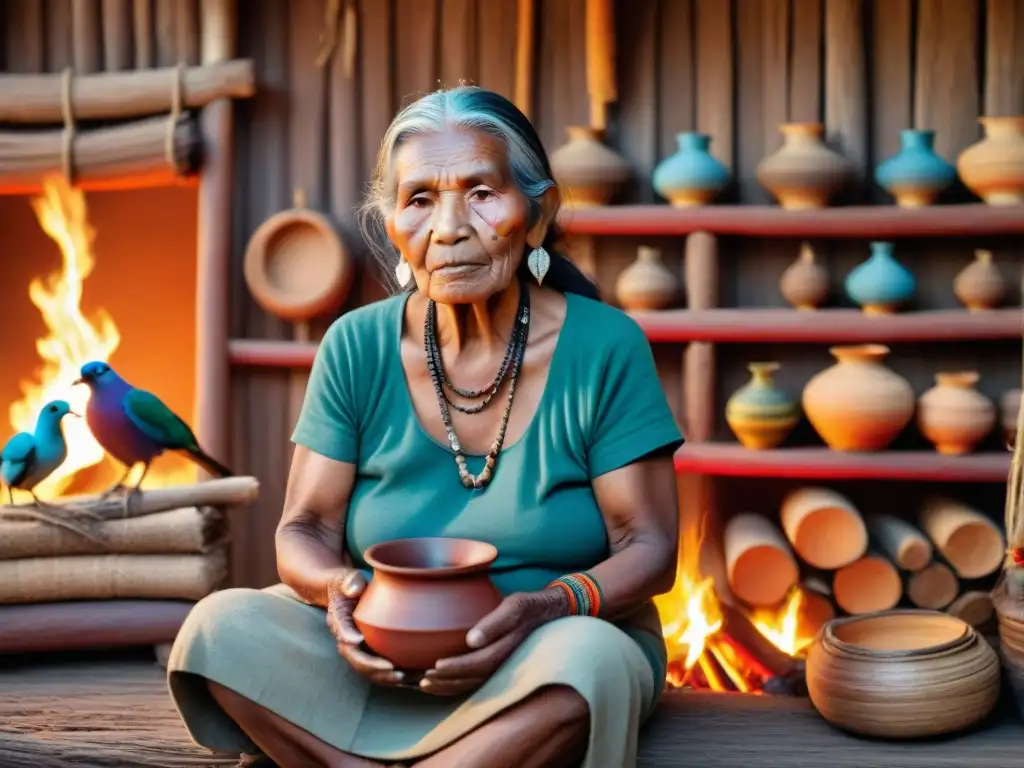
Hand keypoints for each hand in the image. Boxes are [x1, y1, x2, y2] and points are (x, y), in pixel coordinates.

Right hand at [325, 569, 404, 686]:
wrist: (345, 592)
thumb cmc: (348, 584)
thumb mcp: (347, 579)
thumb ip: (350, 582)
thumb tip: (353, 588)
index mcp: (340, 622)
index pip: (343, 635)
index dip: (352, 642)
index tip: (362, 644)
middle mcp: (347, 640)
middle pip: (357, 661)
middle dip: (375, 670)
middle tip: (396, 673)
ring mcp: (359, 648)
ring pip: (369, 670)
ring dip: (387, 678)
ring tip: (409, 680)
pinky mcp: (371, 652)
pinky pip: (380, 668)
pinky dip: (395, 676)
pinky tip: (414, 678)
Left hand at [420, 587, 570, 695]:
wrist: (548, 613)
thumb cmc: (528, 606)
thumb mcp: (515, 606)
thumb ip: (495, 622)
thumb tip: (471, 640)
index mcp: (504, 650)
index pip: (477, 664)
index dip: (456, 668)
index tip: (435, 666)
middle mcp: (502, 664)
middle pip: (470, 679)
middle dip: (445, 681)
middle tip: (422, 680)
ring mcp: (499, 668)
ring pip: (471, 684)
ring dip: (447, 687)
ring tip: (424, 685)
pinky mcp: (496, 666)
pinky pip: (474, 680)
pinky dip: (455, 684)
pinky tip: (440, 682)